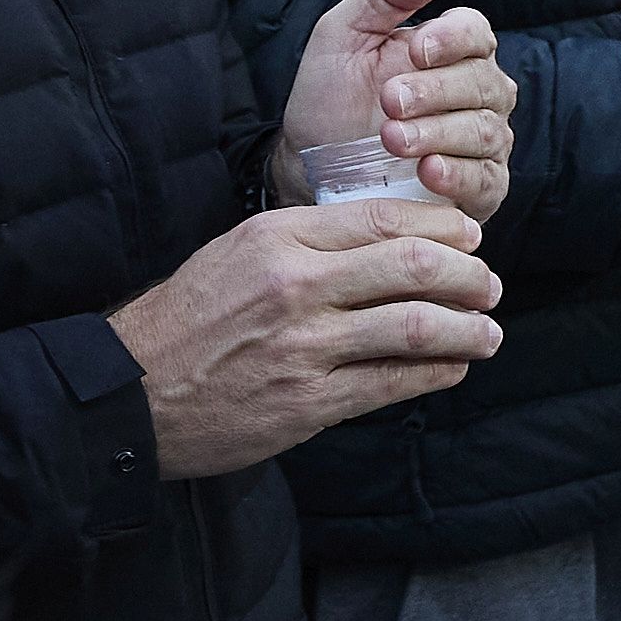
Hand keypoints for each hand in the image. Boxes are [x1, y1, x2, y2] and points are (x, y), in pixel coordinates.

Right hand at [108, 197, 501, 477]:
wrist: (131, 391)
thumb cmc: (188, 319)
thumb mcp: (238, 252)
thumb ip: (308, 242)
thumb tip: (387, 238)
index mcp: (279, 238)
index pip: (385, 218)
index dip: (443, 226)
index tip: (469, 237)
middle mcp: (297, 285)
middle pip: (415, 264)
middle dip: (469, 274)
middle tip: (489, 284)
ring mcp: (306, 346)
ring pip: (418, 325)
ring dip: (469, 329)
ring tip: (488, 332)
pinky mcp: (311, 402)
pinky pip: (395, 381)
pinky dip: (437, 372)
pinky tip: (453, 367)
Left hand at [280, 0, 517, 222]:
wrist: (311, 162)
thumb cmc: (332, 93)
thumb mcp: (345, 32)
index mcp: (454, 49)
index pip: (476, 33)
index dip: (452, 39)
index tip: (415, 49)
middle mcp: (479, 93)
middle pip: (483, 83)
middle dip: (435, 91)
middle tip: (389, 101)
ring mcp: (484, 142)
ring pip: (484, 131)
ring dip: (438, 133)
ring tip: (393, 138)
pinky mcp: (481, 189)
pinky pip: (486, 180)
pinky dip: (459, 175)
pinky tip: (428, 170)